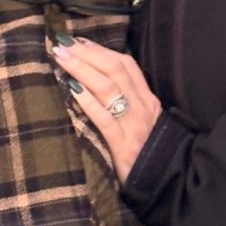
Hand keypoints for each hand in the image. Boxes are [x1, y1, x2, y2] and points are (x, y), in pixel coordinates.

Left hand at [53, 36, 162, 183]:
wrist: (164, 184)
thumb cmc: (146, 154)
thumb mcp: (143, 122)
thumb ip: (128, 102)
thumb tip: (99, 80)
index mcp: (148, 100)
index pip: (127, 65)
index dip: (101, 50)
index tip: (79, 41)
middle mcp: (143, 107)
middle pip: (115, 70)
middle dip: (86, 54)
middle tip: (62, 44)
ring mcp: (134, 125)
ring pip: (108, 87)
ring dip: (81, 69)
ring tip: (61, 59)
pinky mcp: (124, 146)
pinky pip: (104, 118)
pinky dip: (87, 101)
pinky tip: (71, 89)